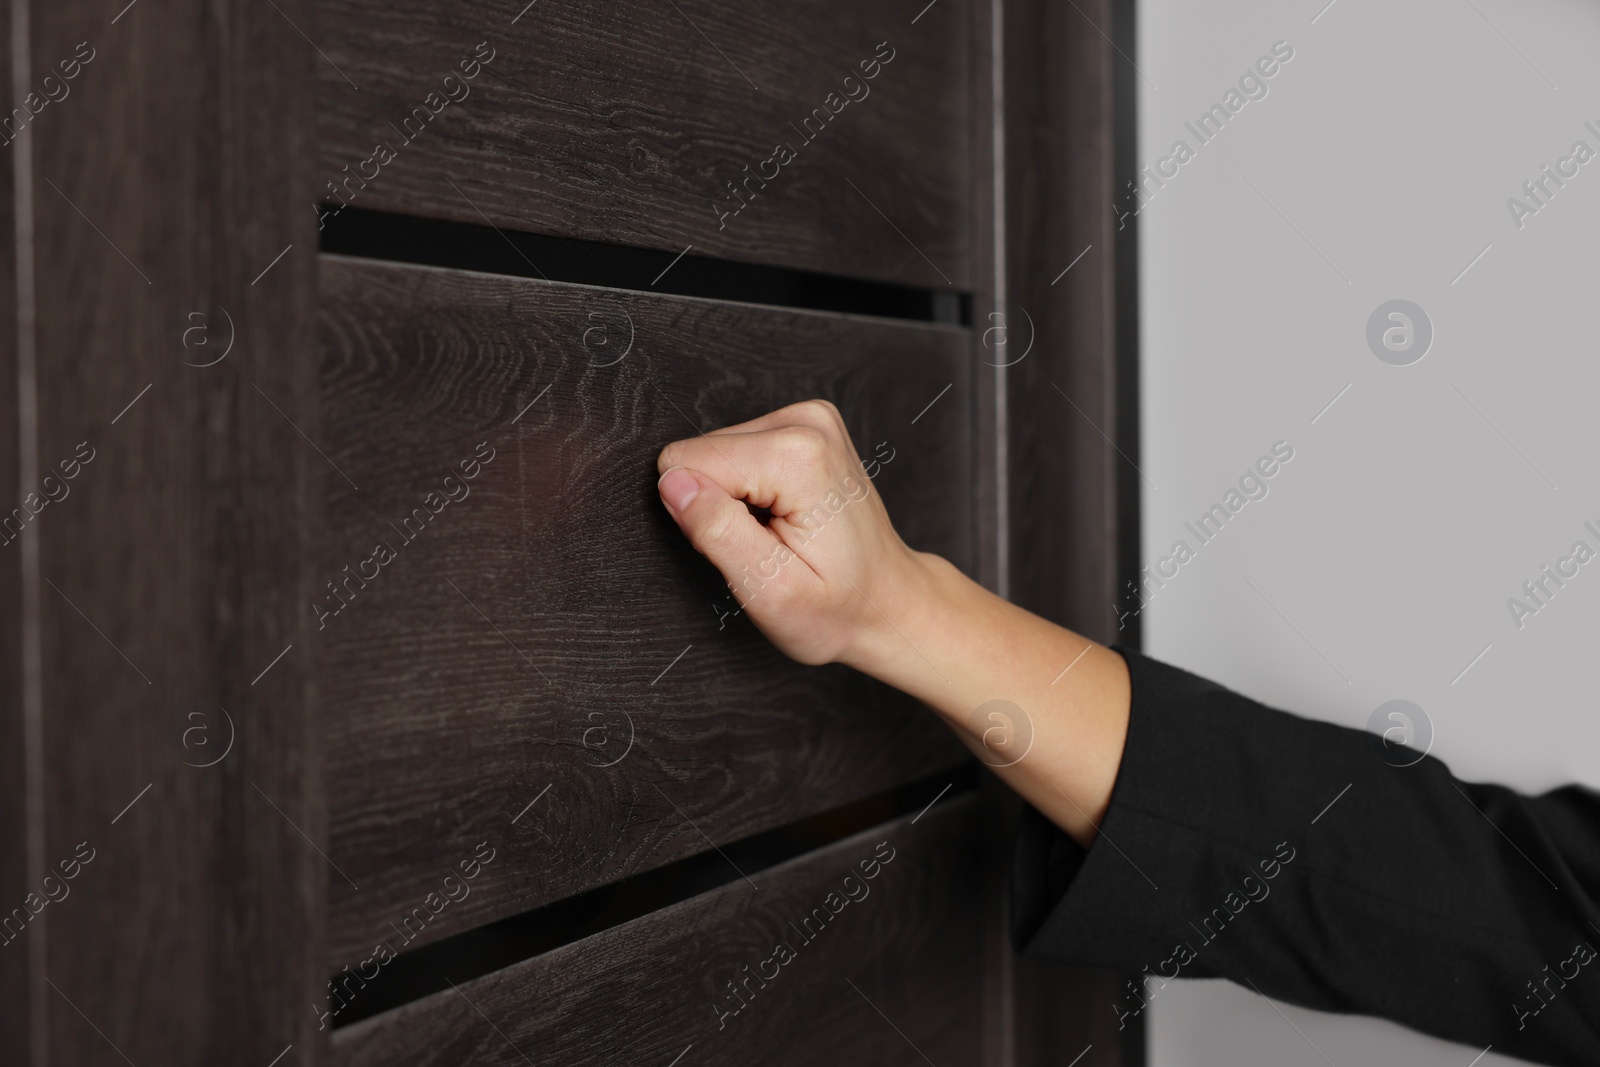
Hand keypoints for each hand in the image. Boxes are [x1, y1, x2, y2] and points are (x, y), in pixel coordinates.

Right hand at [655, 399, 929, 666]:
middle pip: (702, 452)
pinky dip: (752, 490)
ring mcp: (810, 419)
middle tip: (765, 544)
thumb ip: (717, 531)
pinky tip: (784, 517)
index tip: (746, 544)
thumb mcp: (770, 590)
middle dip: (720, 506)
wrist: (889, 604)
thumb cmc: (838, 608)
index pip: (686, 463)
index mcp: (798, 456)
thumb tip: (672, 483)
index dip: (702, 517)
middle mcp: (807, 422)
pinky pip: (740, 451)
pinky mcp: (805, 426)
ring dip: (737, 500)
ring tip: (779, 533)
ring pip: (717, 451)